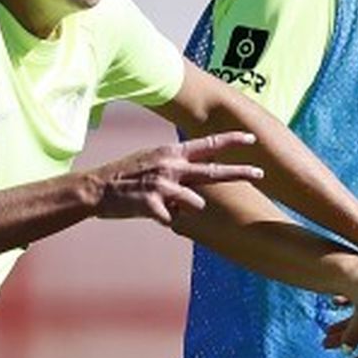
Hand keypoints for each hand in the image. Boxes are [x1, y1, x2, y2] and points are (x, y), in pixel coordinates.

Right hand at [90, 132, 263, 224]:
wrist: (96, 188)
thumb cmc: (126, 175)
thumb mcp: (153, 159)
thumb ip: (178, 164)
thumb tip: (202, 168)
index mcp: (171, 153)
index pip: (208, 145)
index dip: (231, 141)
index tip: (251, 138)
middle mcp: (171, 166)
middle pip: (214, 171)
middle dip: (240, 172)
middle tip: (261, 173)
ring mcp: (163, 185)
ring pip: (195, 203)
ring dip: (184, 208)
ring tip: (163, 204)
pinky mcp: (153, 204)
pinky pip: (172, 219)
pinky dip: (164, 219)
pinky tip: (149, 212)